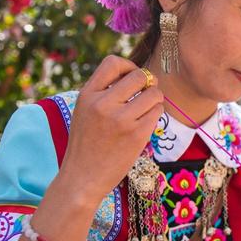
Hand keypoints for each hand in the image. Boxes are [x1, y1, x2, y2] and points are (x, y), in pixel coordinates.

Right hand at [57, 55, 163, 203]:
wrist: (82, 177)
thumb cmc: (86, 143)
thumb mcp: (85, 111)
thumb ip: (104, 92)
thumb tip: (137, 75)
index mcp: (88, 94)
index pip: (113, 62)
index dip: (128, 66)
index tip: (130, 79)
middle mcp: (103, 103)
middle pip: (140, 76)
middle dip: (147, 83)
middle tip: (144, 95)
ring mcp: (121, 119)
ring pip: (154, 93)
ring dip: (154, 100)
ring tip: (145, 111)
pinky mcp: (136, 134)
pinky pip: (157, 112)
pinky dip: (155, 115)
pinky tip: (145, 124)